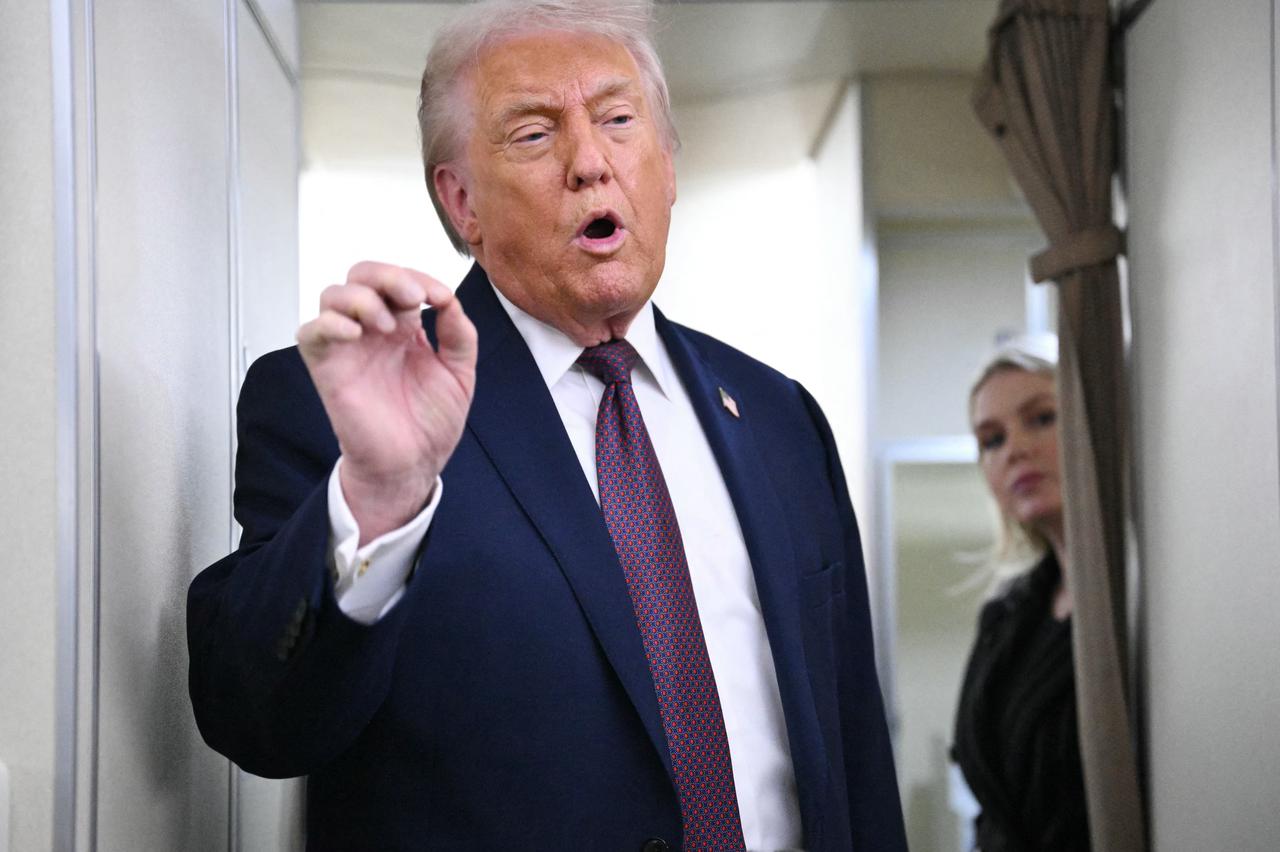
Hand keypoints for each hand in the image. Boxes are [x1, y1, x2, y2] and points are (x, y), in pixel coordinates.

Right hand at [297, 261, 477, 543]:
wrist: (414, 463)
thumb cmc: (431, 422)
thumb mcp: (459, 373)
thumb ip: (459, 334)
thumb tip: (448, 300)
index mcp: (404, 327)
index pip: (400, 281)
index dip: (419, 278)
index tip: (441, 298)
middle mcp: (373, 330)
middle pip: (362, 275)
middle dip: (387, 276)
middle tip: (413, 298)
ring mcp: (348, 346)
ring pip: (333, 294)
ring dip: (361, 297)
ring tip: (386, 325)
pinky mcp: (327, 368)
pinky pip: (310, 332)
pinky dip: (329, 323)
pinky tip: (355, 333)